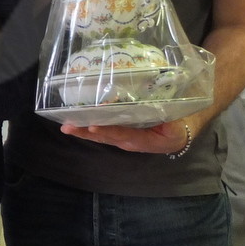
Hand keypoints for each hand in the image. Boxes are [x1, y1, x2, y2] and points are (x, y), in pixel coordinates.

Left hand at [60, 119, 188, 154]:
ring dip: (83, 131)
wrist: (178, 135)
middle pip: (106, 137)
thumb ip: (163, 115)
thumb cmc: (175, 127)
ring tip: (66, 126)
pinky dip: (89, 127)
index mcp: (143, 139)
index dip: (109, 130)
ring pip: (101, 136)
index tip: (94, 127)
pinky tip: (75, 122)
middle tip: (68, 127)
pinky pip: (103, 132)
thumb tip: (154, 104)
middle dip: (86, 132)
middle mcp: (129, 141)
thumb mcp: (174, 124)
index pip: (124, 134)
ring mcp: (122, 139)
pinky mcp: (119, 134)